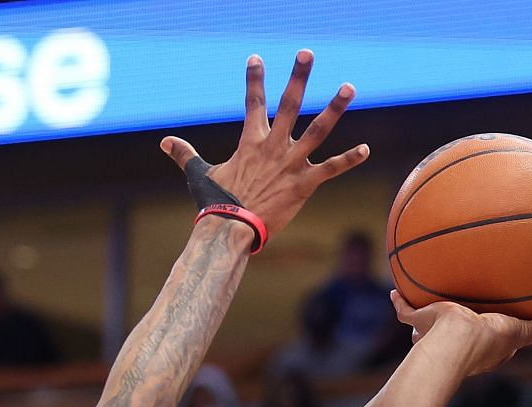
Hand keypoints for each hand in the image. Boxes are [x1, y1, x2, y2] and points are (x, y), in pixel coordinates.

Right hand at [161, 51, 369, 237]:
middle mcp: (273, 145)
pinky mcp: (304, 184)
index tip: (257, 58)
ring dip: (334, 108)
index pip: (253, 101)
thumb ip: (185, 155)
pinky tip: (366, 149)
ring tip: (349, 87)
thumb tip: (165, 142)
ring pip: (318, 129)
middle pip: (289, 104)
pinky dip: (349, 159)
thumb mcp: (200, 175)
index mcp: (250, 141)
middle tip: (306, 53)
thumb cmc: (215, 203)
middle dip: (298, 77)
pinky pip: (331, 169)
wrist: (230, 228)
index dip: (254, 78)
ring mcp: (291, 163)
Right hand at [395, 294, 531, 374]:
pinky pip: (406, 310)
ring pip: (429, 324)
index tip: (497, 321)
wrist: (453, 342)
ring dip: (426, 315)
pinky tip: (395, 290)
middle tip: (461, 310)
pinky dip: (400, 302)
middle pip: (456, 332)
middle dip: (457, 323)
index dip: (494, 330)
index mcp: (480, 348)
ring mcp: (434, 335)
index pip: (489, 340)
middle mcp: (455, 343)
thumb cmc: (486, 340)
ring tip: (427, 297)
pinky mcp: (418, 323)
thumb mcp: (520, 332)